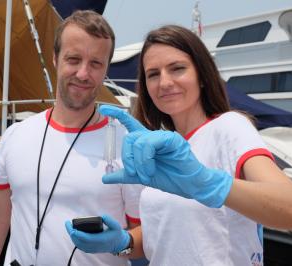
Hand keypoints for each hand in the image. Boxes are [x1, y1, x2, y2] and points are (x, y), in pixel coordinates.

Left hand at [65, 215, 129, 253]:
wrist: (118, 244)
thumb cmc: (116, 234)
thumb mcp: (116, 225)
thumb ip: (109, 220)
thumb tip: (101, 216)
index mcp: (100, 240)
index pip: (86, 238)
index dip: (77, 233)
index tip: (72, 228)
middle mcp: (95, 246)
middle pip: (79, 241)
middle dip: (71, 232)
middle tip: (67, 223)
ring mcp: (92, 249)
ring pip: (78, 244)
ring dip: (72, 236)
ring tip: (69, 226)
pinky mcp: (90, 250)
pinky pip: (80, 246)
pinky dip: (75, 239)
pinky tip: (72, 232)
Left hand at [99, 105, 232, 207]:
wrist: (189, 185)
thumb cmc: (170, 177)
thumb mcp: (142, 177)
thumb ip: (125, 175)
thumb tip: (105, 178)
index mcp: (145, 142)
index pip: (130, 123)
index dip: (117, 114)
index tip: (103, 107)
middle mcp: (153, 137)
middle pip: (129, 138)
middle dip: (128, 158)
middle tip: (135, 173)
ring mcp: (162, 136)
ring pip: (139, 142)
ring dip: (139, 162)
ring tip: (147, 174)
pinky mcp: (171, 138)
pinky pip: (151, 143)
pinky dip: (146, 158)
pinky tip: (152, 169)